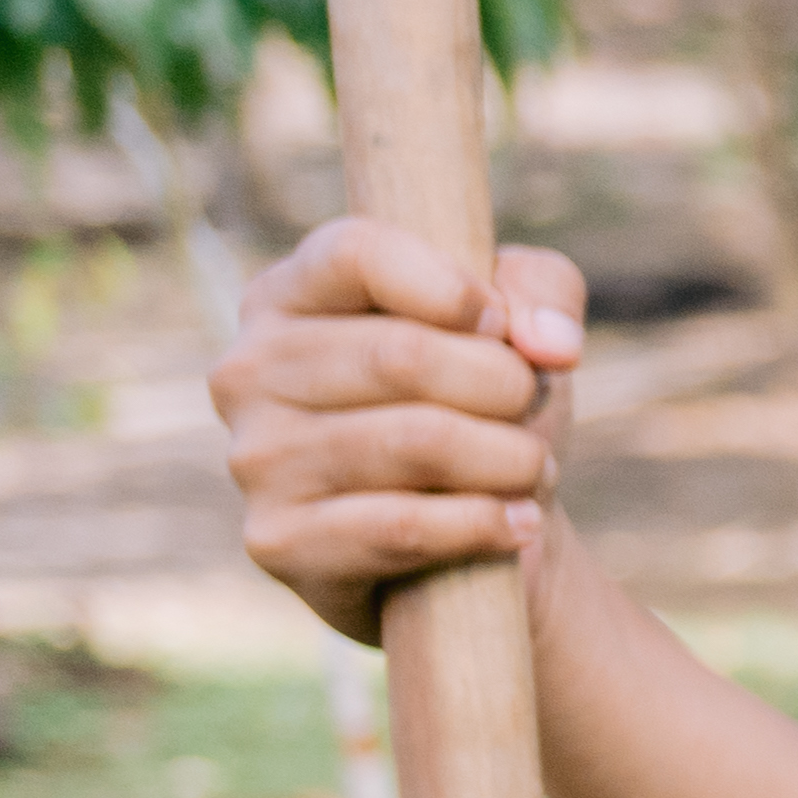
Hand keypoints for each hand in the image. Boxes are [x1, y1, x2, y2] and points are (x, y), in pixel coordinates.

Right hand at [216, 221, 585, 645]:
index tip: (503, 328)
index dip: (455, 290)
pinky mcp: (277, 541)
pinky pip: (403, 527)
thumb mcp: (519, 330)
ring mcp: (255, 458)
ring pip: (415, 442)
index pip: (356, 253)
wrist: (468, 544)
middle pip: (403, 355)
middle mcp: (248, 370)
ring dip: (509, 459)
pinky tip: (518, 523)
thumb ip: (543, 292)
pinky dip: (485, 524)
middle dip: (504, 386)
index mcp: (287, 296)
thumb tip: (549, 341)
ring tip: (531, 468)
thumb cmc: (481, 410)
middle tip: (531, 409)